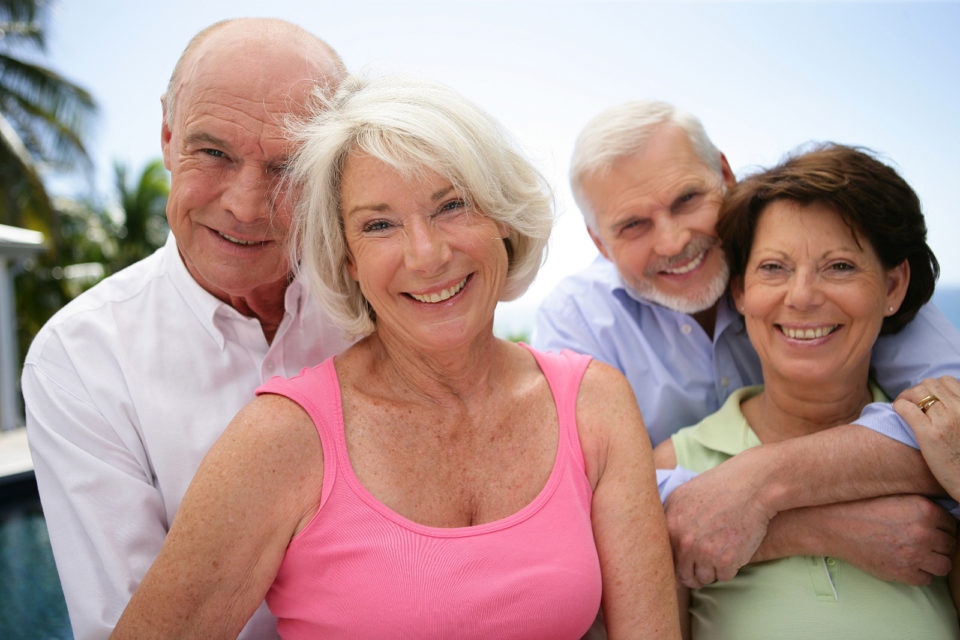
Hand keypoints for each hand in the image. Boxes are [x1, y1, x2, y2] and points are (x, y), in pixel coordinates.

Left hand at [662, 450, 775, 587]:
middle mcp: (684, 542)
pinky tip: (732, 549)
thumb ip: (666, 519)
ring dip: (711, 570)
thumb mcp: (680, 496)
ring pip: (704, 578)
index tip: (681, 563)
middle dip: (693, 572)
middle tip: (703, 563)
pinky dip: (729, 568)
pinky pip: (724, 577)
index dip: (674, 563)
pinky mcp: (727, 561)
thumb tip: (654, 541)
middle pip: (683, 575)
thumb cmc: (716, 488)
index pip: (664, 560)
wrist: (750, 486)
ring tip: (719, 550)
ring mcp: (705, 553)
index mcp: (670, 526)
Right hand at [813, 494, 954, 584]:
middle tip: (922, 543)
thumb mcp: (895, 497)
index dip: (942, 528)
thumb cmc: (861, 508)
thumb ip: (921, 506)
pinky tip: (905, 563)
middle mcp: (923, 532)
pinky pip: (926, 580)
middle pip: (950, 545)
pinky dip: (918, 574)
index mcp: (924, 509)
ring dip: (933, 562)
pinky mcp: (903, 572)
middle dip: (939, 545)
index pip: (952, 525)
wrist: (834, 524)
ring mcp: (914, 554)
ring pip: (944, 566)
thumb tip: (940, 518)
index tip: (932, 531)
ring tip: (918, 556)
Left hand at [894, 376, 959, 500]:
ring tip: (904, 406)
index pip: (947, 381)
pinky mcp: (929, 434)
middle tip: (911, 401)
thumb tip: (940, 399)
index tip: (926, 397)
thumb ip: (958, 411)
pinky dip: (899, 405)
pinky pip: (906, 408)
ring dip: (906, 396)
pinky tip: (898, 411)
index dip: (932, 387)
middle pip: (930, 384)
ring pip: (917, 392)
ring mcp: (945, 421)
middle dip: (918, 390)